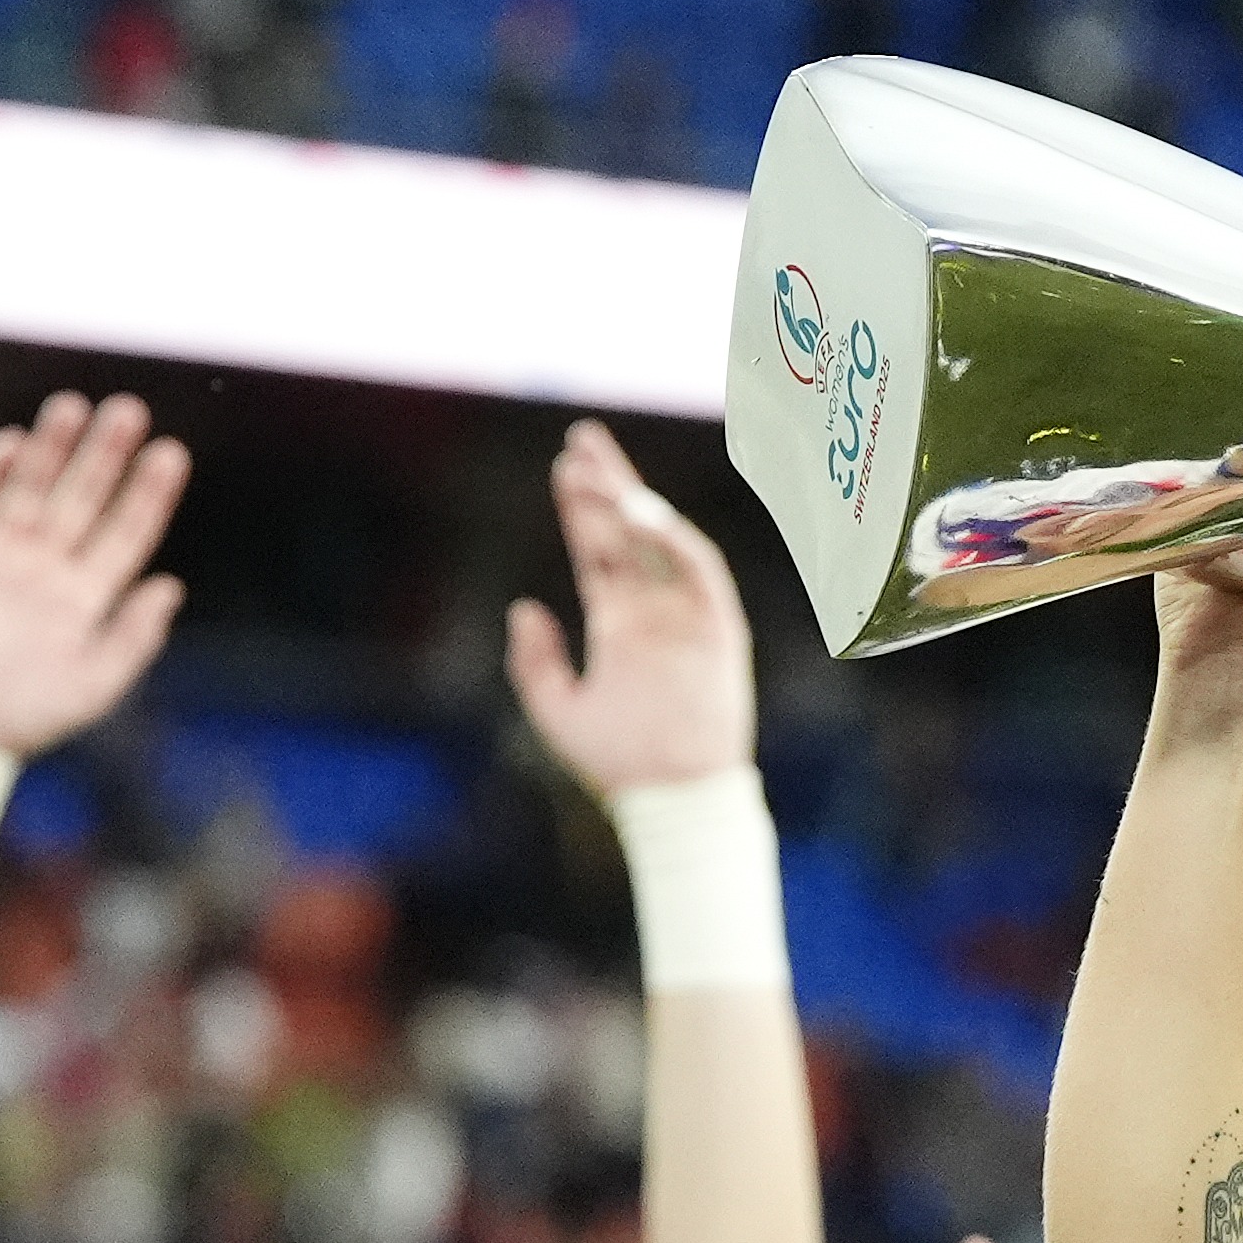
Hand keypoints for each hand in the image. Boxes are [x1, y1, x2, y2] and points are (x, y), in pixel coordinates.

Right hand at [0, 394, 191, 758]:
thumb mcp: (90, 688)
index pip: (127, 534)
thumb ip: (132, 639)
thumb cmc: (22, 721)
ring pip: (30, 490)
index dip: (148, 495)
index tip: (171, 453)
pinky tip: (11, 443)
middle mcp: (47, 570)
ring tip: (71, 407)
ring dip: (50, 450)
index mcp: (86, 599)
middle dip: (105, 455)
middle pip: (83, 499)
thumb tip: (172, 587)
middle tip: (128, 409)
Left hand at [506, 419, 755, 796]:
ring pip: (660, 544)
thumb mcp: (558, 712)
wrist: (672, 802)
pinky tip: (643, 514)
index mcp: (619, 629)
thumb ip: (536, 662)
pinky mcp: (719, 631)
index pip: (599, 554)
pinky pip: (701, 573)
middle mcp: (653, 615)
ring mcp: (686, 619)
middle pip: (628, 535)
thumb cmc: (619, 767)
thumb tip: (523, 608)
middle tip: (583, 440)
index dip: (581, 511)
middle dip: (607, 487)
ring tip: (601, 470)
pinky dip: (675, 541)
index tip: (564, 466)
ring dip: (634, 504)